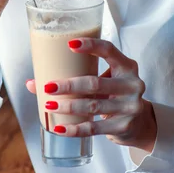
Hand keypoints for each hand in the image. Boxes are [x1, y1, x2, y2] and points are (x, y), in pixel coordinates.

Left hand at [26, 37, 156, 151]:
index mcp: (127, 66)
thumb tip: (33, 82)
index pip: (109, 50)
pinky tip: (59, 128)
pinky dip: (75, 128)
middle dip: (69, 85)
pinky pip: (94, 128)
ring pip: (93, 105)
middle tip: (48, 86)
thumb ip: (76, 76)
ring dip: (68, 107)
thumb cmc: (115, 93)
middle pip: (96, 83)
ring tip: (49, 104)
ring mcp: (130, 106)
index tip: (69, 43)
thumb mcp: (104, 79)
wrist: (140, 123)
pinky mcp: (123, 126)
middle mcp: (132, 84)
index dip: (90, 45)